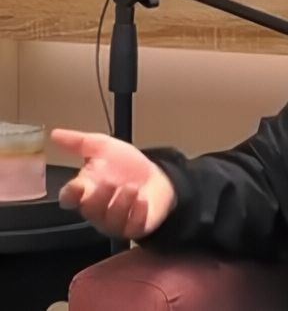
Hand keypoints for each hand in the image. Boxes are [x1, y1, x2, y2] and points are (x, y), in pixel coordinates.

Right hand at [50, 128, 176, 239]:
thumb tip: (55, 134)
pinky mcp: (136, 227)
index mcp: (85, 192)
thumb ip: (78, 142)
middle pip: (89, 211)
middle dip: (99, 197)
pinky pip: (133, 226)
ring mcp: (116, 221)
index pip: (69, 198)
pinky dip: (137, 213)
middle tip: (110, 182)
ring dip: (120, 204)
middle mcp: (97, 210)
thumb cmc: (126, 165)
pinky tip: (143, 200)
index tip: (79, 184)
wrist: (158, 176)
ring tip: (132, 188)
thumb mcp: (103, 147)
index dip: (71, 194)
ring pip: (110, 220)